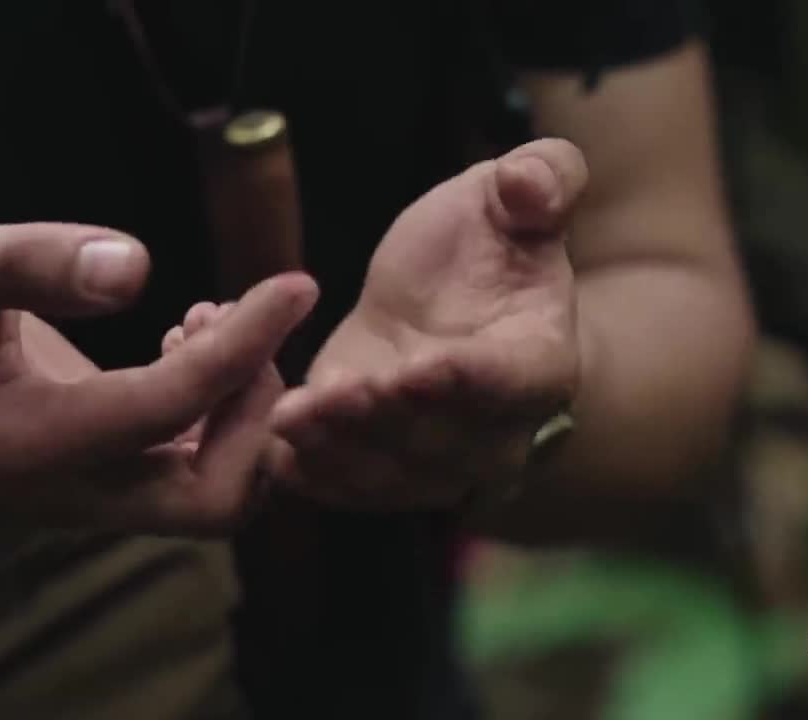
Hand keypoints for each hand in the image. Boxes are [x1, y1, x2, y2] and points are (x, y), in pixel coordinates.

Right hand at [0, 209, 316, 533]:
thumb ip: (27, 263)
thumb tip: (132, 266)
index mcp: (16, 444)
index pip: (164, 410)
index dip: (241, 348)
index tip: (293, 284)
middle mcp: (59, 492)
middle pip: (211, 498)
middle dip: (254, 409)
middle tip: (238, 315)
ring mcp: (86, 496)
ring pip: (216, 494)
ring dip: (243, 410)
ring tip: (204, 314)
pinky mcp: (107, 478)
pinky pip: (198, 472)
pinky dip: (223, 413)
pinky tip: (187, 336)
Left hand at [267, 139, 587, 508]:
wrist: (453, 301)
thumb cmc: (488, 244)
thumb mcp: (513, 195)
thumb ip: (539, 180)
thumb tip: (532, 181)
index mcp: (540, 362)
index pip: (509, 380)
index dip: (466, 379)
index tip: (417, 368)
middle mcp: (497, 432)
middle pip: (441, 443)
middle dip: (381, 421)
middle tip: (328, 393)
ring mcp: (436, 463)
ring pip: (389, 475)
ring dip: (335, 450)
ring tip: (286, 416)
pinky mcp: (379, 468)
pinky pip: (347, 487)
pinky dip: (307, 472)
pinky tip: (267, 447)